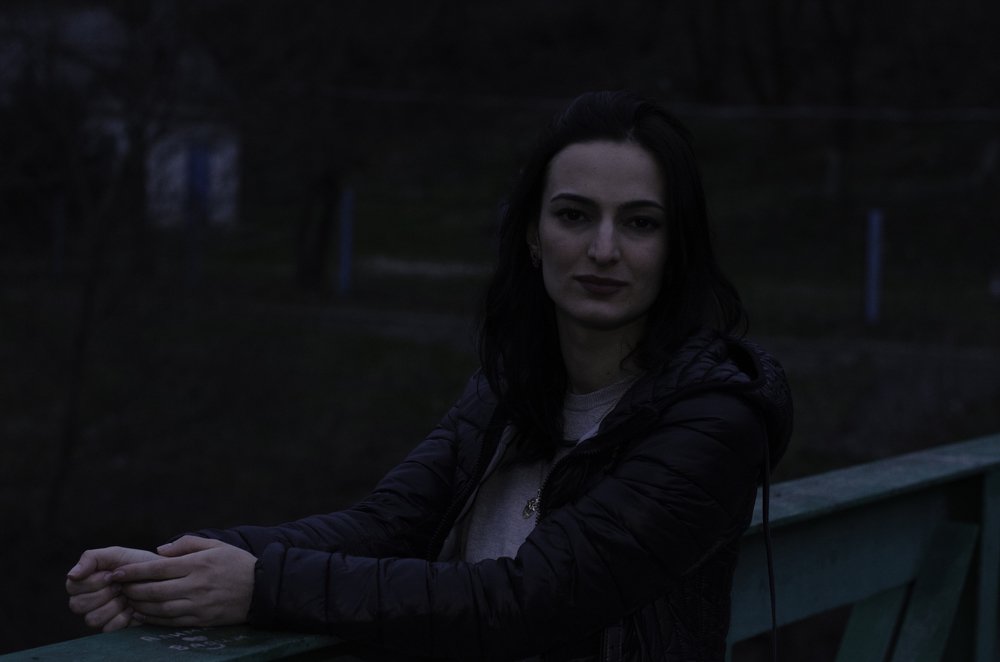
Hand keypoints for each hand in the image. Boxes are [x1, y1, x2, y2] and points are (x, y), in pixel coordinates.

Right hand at [66, 546, 161, 630]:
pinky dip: (123, 617)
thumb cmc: (137, 564)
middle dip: (103, 593)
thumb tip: (71, 575)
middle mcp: (88, 601)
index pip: (73, 587)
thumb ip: (91, 559)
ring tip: (127, 596)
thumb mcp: (116, 554)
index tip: (112, 575)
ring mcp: (99, 615)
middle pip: (77, 605)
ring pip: (91, 619)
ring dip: (113, 606)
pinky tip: (132, 608)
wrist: (162, 579)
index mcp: (85, 582)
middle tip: (121, 586)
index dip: (94, 582)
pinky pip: (108, 629)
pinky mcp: (112, 627)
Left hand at [115, 536, 256, 626]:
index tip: (117, 573)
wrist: (262, 589)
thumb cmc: (237, 564)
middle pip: (154, 591)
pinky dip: (153, 619)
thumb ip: (186, 544)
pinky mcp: (201, 620)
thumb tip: (159, 551)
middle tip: (118, 588)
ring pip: (159, 608)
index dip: (134, 572)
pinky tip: (143, 615)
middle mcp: (196, 585)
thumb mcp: (216, 545)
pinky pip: (171, 622)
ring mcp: (198, 604)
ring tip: (128, 600)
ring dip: (139, 606)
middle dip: (131, 590)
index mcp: (198, 564)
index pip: (157, 568)